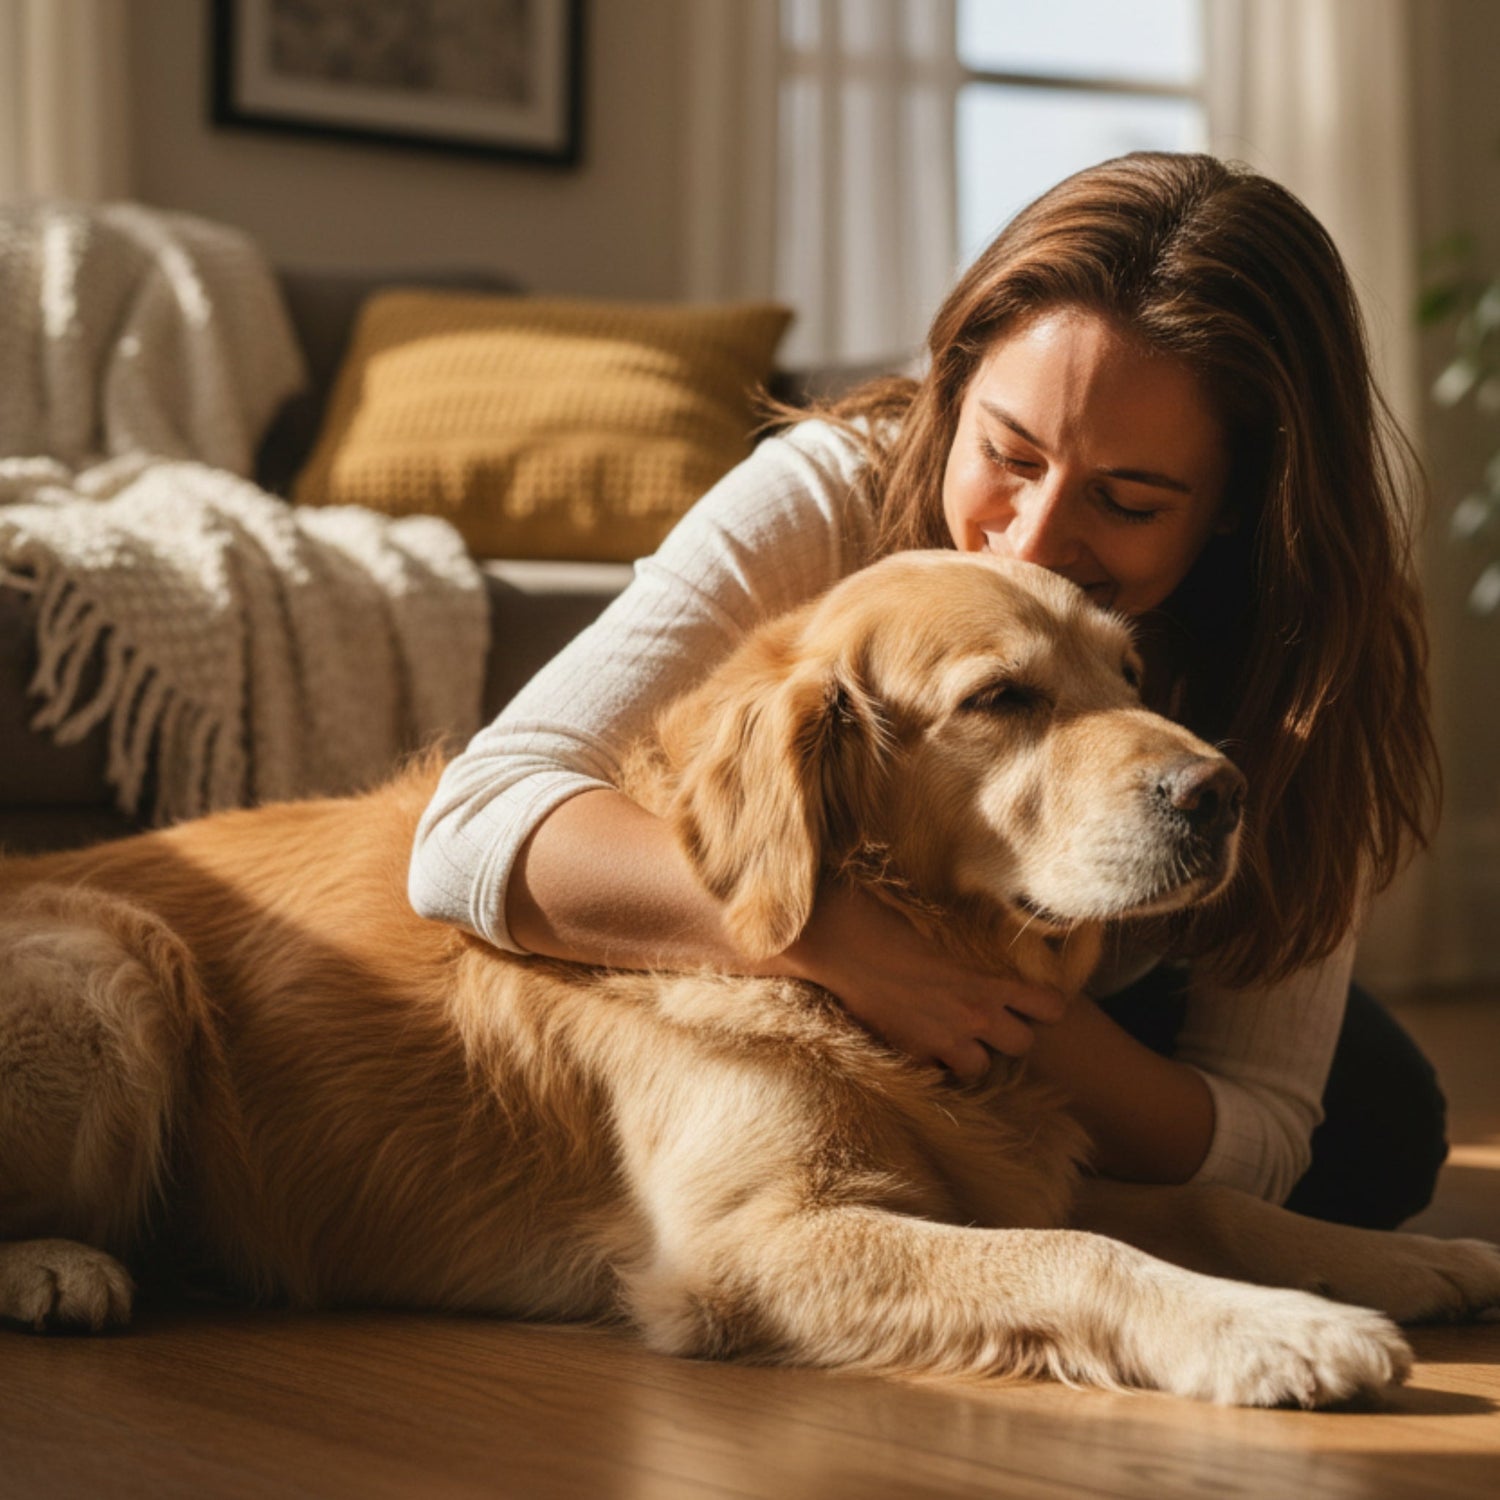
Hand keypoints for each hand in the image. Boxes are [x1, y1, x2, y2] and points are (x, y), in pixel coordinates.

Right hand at [779, 882, 1066, 1081]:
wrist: (843, 942)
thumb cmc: (892, 921)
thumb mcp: (946, 932)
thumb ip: (973, 955)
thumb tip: (990, 953)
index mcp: (987, 980)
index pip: (1048, 1006)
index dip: (1046, 1005)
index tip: (1037, 1001)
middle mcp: (973, 1016)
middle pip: (1024, 1044)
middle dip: (1013, 1033)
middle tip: (994, 1020)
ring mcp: (942, 1041)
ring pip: (981, 1068)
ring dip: (973, 1054)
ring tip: (958, 1037)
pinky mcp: (910, 1054)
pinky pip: (936, 1074)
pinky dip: (932, 1063)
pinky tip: (922, 1042)